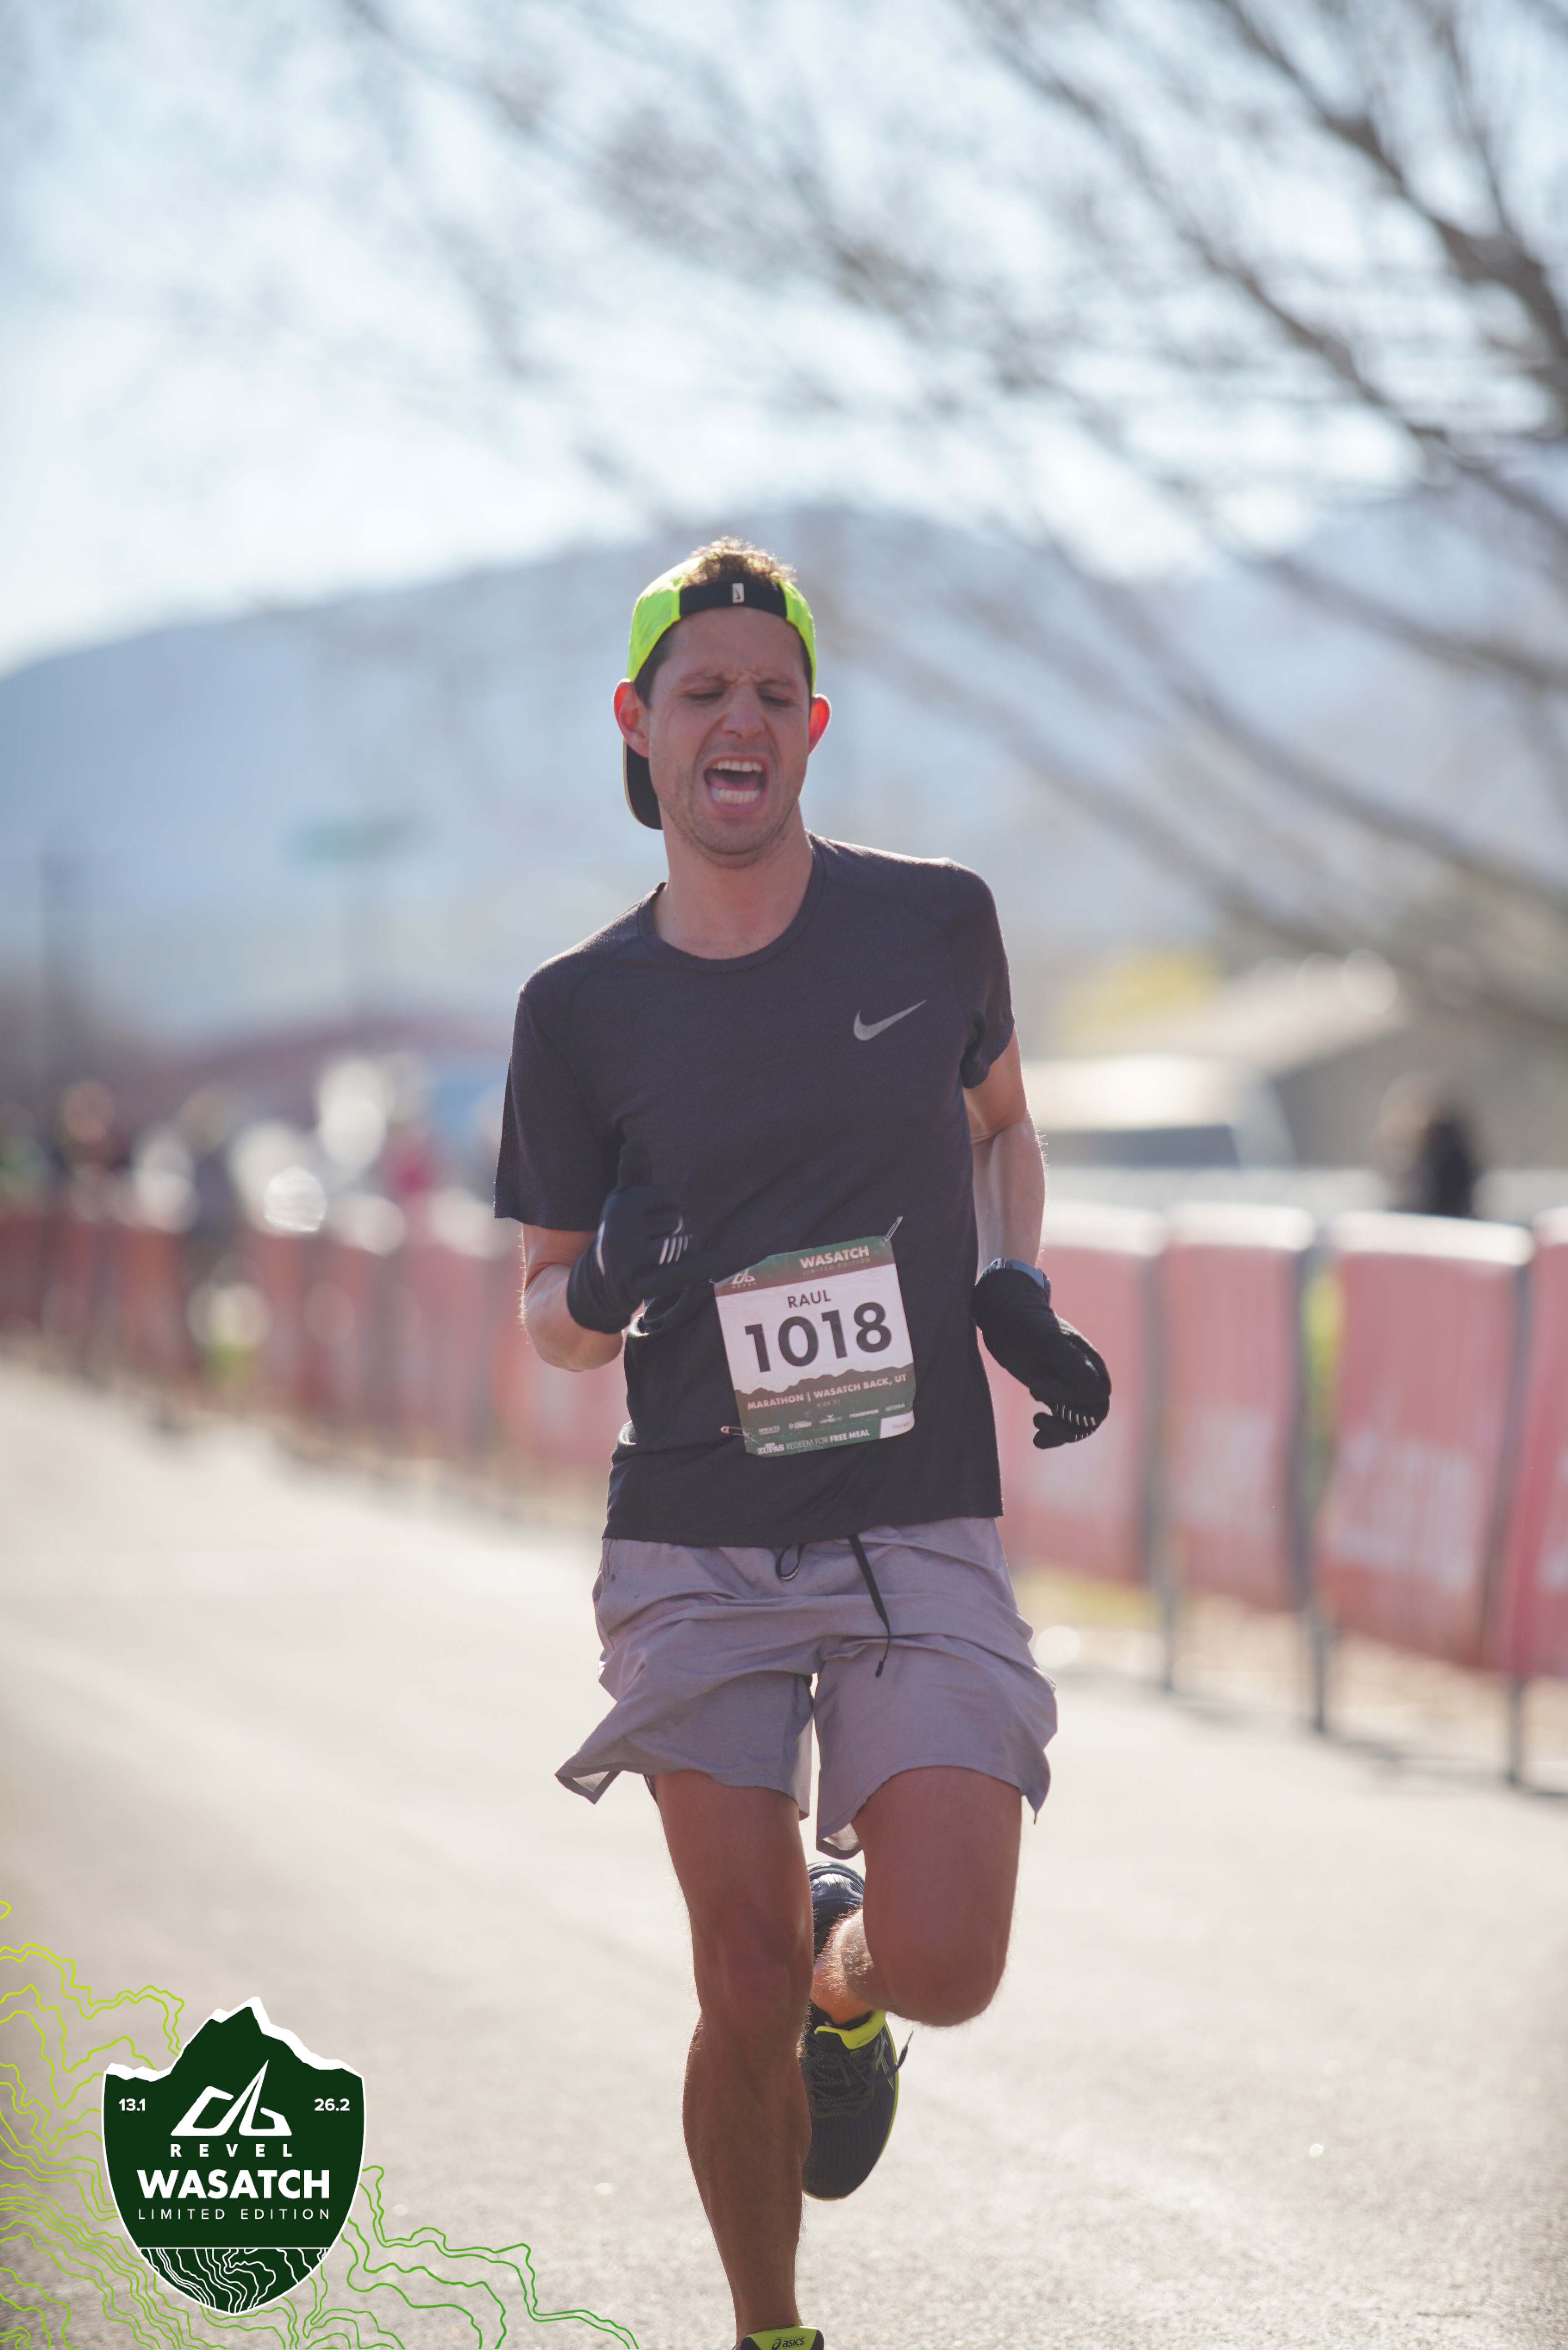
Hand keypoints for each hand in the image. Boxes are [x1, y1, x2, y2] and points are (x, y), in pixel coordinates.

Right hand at [565, 1142, 693, 1333]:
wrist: (600, 1279)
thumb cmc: (621, 1231)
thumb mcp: (623, 1199)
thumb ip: (634, 1171)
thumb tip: (636, 1141)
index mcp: (622, 1203)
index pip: (668, 1197)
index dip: (667, 1207)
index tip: (652, 1217)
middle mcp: (621, 1228)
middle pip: (675, 1220)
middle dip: (672, 1229)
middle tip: (654, 1240)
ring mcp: (627, 1258)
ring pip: (679, 1244)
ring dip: (679, 1249)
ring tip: (661, 1255)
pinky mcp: (636, 1285)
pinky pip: (677, 1273)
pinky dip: (697, 1268)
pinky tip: (713, 1262)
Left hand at [973, 1264, 1110, 1449]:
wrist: (1004, 1315)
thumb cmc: (1024, 1322)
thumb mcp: (1043, 1338)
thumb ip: (1066, 1359)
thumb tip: (1090, 1382)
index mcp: (1089, 1361)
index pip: (1096, 1393)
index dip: (1070, 1397)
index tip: (1036, 1388)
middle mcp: (1084, 1375)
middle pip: (1093, 1414)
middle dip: (1069, 1423)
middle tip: (1038, 1416)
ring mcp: (1069, 1386)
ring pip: (1080, 1423)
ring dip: (1062, 1432)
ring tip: (1037, 1422)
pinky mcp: (1054, 1394)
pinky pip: (1063, 1423)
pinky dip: (1053, 1434)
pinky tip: (1036, 1439)